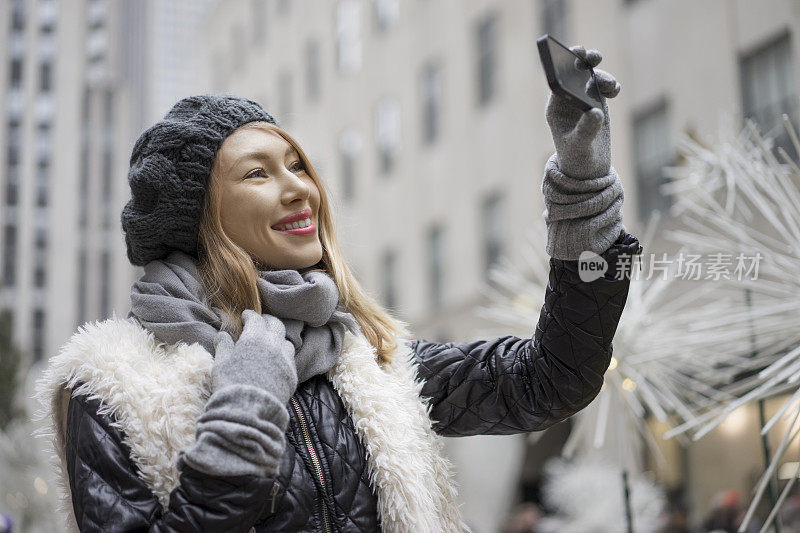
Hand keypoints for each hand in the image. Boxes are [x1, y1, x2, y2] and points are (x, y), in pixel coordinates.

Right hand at [212, 309, 297, 400]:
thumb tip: (223, 334)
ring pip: (286, 341)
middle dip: (267, 321)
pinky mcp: (292, 374)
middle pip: (276, 325)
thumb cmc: (231, 384)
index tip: (246, 316)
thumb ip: (224, 345)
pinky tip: (277, 359)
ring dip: (278, 338)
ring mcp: (285, 359)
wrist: (250, 409)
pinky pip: (290, 358)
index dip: (250, 315)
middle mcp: (274, 344)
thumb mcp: (221, 363)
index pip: (256, 319)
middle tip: (261, 322)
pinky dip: (283, 354)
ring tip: (271, 341)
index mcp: (255, 338)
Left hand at [545, 45, 621, 178]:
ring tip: (611, 87)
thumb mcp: (580, 146)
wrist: (589, 168)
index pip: (558, 81)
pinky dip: (611, 85)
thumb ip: (586, 130)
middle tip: (593, 57)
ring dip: (602, 76)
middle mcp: (569, 100)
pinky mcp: (598, 103)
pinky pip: (604, 87)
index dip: (565, 65)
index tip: (575, 55)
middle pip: (575, 73)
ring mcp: (584, 100)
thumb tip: (596, 112)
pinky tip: (615, 90)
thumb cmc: (577, 158)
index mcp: (556, 107)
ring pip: (592, 78)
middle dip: (584, 61)